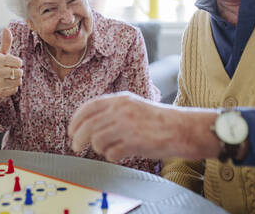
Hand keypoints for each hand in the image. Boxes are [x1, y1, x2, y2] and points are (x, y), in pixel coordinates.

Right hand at [0, 28, 22, 99]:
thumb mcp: (0, 54)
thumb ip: (5, 42)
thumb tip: (6, 28)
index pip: (18, 62)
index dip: (17, 63)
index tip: (12, 63)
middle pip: (19, 72)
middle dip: (17, 72)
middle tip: (10, 72)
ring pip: (18, 81)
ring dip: (16, 80)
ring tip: (9, 78)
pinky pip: (14, 90)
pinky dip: (13, 88)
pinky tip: (6, 85)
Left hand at [68, 92, 218, 160]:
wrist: (183, 128)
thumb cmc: (159, 119)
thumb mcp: (134, 105)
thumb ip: (113, 110)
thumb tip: (90, 123)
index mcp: (120, 99)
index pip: (89, 107)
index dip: (76, 120)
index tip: (71, 130)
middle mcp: (121, 110)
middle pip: (88, 125)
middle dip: (78, 138)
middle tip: (75, 147)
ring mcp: (127, 125)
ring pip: (97, 140)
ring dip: (99, 148)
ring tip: (109, 149)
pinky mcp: (134, 141)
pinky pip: (111, 152)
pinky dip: (112, 156)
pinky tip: (121, 154)